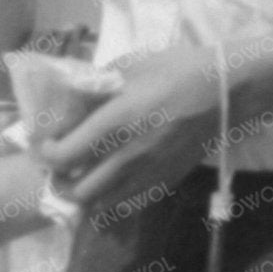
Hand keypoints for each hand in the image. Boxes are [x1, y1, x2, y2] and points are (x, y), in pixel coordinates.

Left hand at [35, 46, 225, 216]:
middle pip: (78, 191)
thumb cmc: (176, 69)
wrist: (226, 91)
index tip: (47, 142)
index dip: (46, 153)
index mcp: (114, 122)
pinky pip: (129, 203)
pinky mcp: (165, 182)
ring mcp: (148, 174)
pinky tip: (113, 180)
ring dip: (86, 195)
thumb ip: (95, 87)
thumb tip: (70, 103)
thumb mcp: (128, 66)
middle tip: (61, 166)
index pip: (63, 155)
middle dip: (61, 181)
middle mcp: (127, 156)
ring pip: (103, 205)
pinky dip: (113, 199)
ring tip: (84, 176)